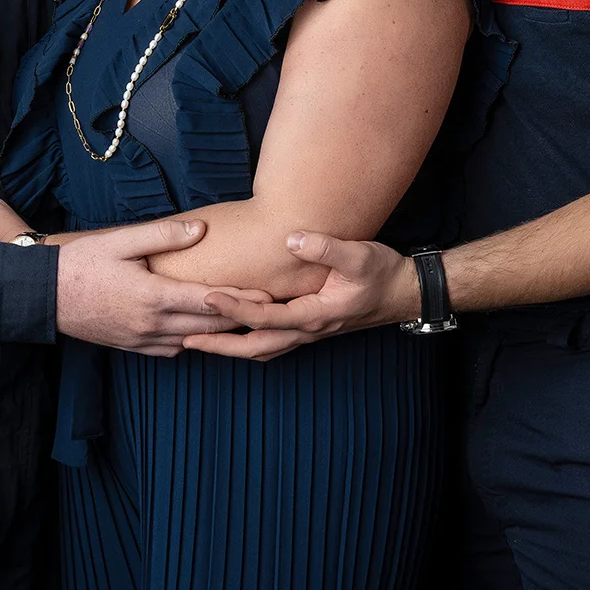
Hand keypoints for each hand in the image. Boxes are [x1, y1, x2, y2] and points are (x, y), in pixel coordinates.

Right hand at [56, 218, 271, 355]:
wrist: (44, 296)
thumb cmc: (82, 263)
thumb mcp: (120, 241)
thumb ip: (163, 235)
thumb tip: (201, 229)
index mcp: (152, 297)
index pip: (209, 301)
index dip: (242, 298)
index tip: (268, 294)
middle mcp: (152, 325)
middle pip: (209, 326)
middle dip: (242, 318)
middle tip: (272, 310)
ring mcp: (143, 340)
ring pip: (195, 341)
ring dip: (221, 333)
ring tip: (249, 321)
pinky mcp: (134, 348)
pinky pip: (174, 349)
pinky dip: (195, 340)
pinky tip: (207, 330)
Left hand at [182, 230, 419, 360]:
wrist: (405, 292)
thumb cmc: (382, 273)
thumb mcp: (359, 255)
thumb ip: (326, 248)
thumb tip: (291, 239)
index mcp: (314, 315)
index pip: (264, 317)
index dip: (234, 308)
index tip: (206, 297)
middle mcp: (307, 330)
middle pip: (255, 346)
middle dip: (219, 344)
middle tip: (184, 338)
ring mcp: (308, 332)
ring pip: (262, 350)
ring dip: (231, 348)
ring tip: (201, 341)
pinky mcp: (310, 328)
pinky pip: (273, 344)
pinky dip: (249, 344)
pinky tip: (235, 336)